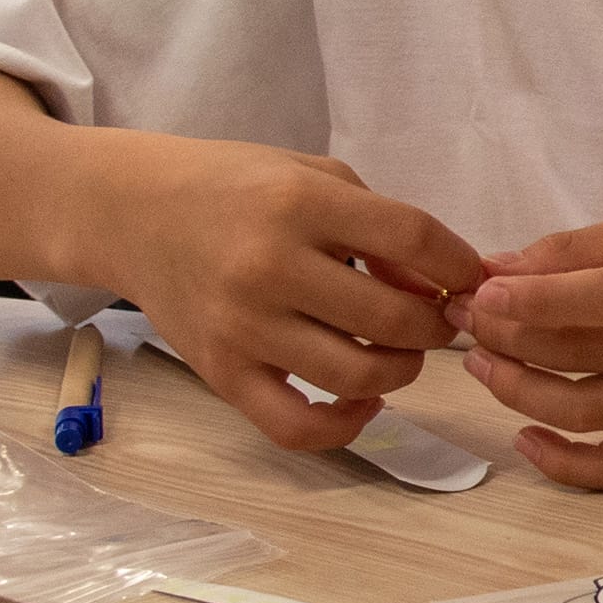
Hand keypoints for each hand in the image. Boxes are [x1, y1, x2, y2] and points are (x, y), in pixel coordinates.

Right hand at [117, 143, 483, 453]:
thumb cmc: (235, 188)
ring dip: (402, 370)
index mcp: (299, 204)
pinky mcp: (221, 373)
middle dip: (437, 324)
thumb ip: (380, 223)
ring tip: (399, 350)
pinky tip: (362, 399)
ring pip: (357, 377)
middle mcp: (270, 267)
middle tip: (437, 317)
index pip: (413, 239)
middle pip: (393, 318)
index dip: (459, 265)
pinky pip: (296, 426)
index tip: (469, 277)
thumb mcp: (313, 177)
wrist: (133, 213)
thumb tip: (437, 283)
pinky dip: (344, 425)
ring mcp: (243, 327)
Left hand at [450, 215, 602, 489]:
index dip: (532, 300)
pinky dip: (563, 465)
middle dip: (507, 335)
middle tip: (466, 315)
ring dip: (516, 390)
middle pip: (580, 353)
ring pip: (583, 410)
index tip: (480, 292)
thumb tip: (496, 270)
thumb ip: (575, 249)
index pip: (601, 299)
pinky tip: (524, 435)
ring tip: (480, 362)